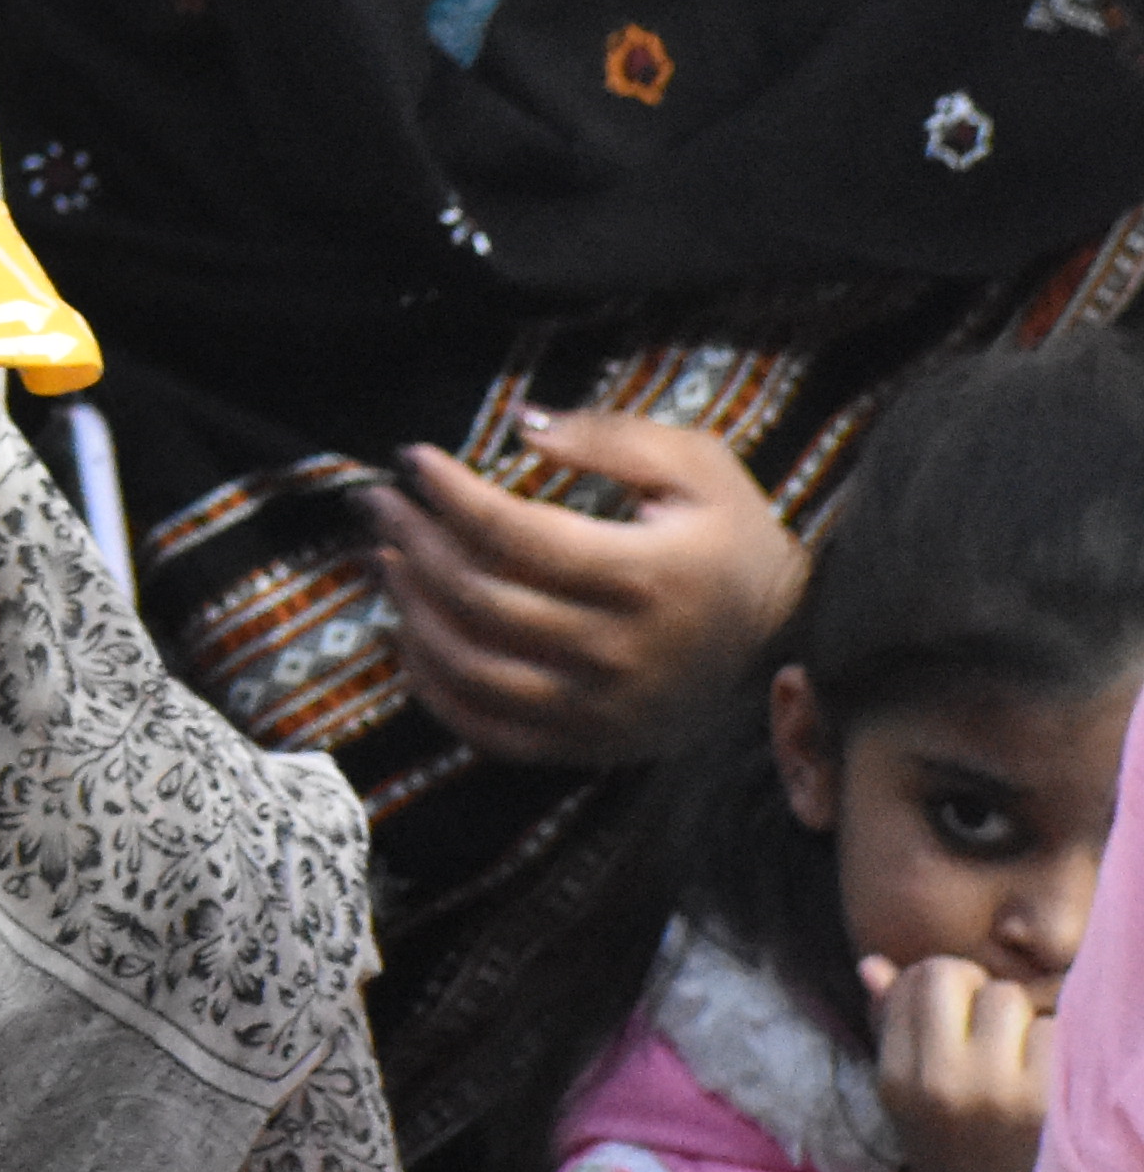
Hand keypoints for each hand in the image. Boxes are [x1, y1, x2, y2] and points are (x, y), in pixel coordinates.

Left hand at [363, 404, 800, 767]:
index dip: (452, 494)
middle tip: (379, 502)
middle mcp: (622, 649)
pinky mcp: (590, 744)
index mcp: (649, 575)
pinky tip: (407, 635)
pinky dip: (433, 687)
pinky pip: (489, 728)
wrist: (792, 639)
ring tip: (385, 558)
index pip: (518, 534)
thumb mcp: (699, 467)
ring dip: (411, 610)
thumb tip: (524, 426)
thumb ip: (612, 439)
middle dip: (415, 541)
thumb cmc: (734, 539)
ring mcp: (603, 707)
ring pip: (473, 666)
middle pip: (483, 597)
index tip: (414, 459)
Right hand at [868, 948, 1060, 1171]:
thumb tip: (873, 964)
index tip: (963, 1012)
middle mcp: (940, 1082)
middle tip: (999, 1037)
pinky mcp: (1049, 1107)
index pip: (915, 979)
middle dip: (985, 997)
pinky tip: (1057, 1086)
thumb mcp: (910, 1104)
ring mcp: (997, 1093)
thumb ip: (890, 1029)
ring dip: (1027, 1024)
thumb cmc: (960, 1165)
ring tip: (1028, 1065)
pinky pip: (1057, 1033)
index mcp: (897, 1078)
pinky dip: (1063, 1052)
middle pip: (962, 978)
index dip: (946, 984)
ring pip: (1014, 1002)